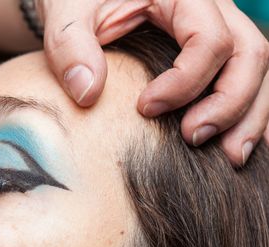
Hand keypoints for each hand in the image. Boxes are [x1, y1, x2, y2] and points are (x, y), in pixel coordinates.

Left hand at [39, 0, 268, 165]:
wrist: (87, 1)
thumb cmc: (81, 3)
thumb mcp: (68, 14)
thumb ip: (71, 46)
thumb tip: (87, 94)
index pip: (209, 40)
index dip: (185, 81)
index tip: (145, 109)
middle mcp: (211, 10)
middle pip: (249, 54)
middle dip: (229, 104)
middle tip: (194, 139)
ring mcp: (218, 31)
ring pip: (256, 71)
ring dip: (247, 117)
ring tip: (229, 158)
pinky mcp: (213, 54)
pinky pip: (242, 80)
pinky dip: (243, 114)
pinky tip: (230, 146)